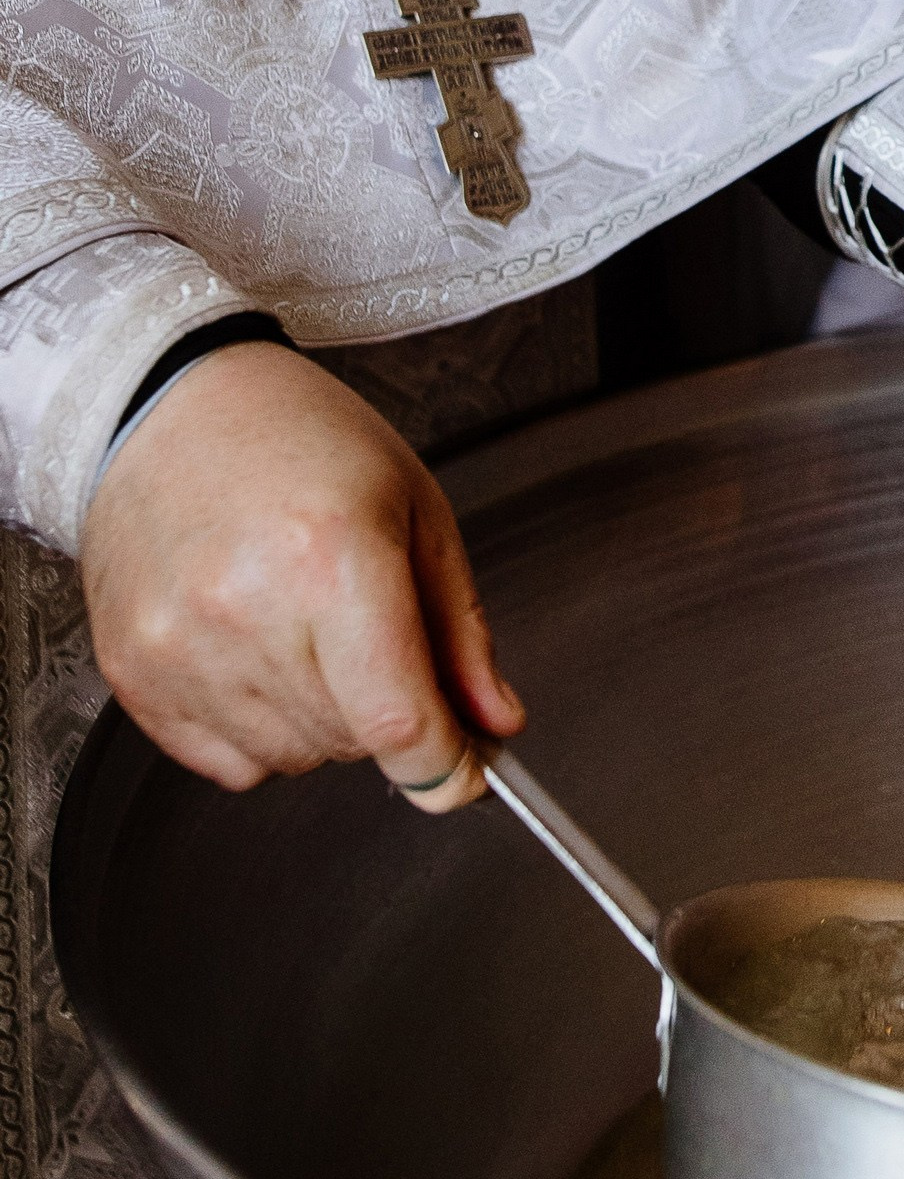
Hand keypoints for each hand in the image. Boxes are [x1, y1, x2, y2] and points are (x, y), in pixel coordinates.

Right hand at [82, 342, 519, 803]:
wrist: (169, 406)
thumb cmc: (298, 440)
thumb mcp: (415, 512)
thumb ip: (462, 634)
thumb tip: (494, 725)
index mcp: (331, 558)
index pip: (398, 720)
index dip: (444, 766)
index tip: (462, 772)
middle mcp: (246, 610)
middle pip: (351, 744)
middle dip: (386, 712)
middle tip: (371, 636)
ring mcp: (179, 649)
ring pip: (292, 760)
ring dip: (320, 720)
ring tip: (303, 625)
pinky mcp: (134, 675)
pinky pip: (226, 763)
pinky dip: (258, 730)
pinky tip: (254, 650)